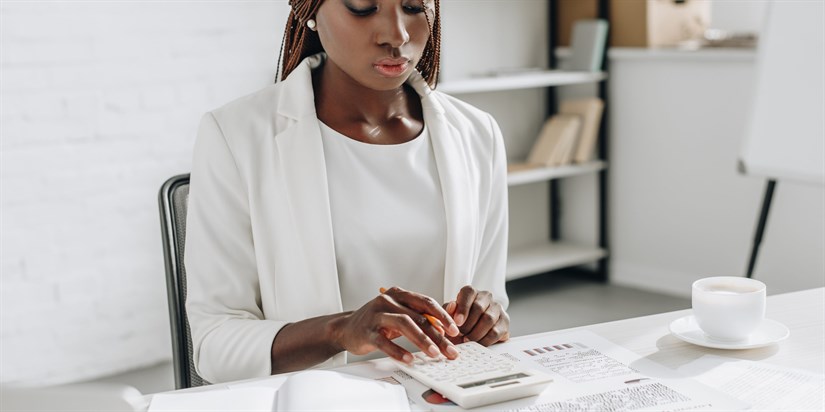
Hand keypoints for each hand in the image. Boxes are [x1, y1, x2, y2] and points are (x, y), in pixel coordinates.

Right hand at [333, 286, 460, 363]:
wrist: (345, 328)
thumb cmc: (376, 322)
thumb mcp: (398, 314)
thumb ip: (418, 317)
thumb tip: (443, 328)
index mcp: (398, 294)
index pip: (426, 302)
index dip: (443, 316)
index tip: (455, 331)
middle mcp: (387, 300)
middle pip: (418, 316)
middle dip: (437, 335)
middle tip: (450, 350)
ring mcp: (376, 315)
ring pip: (404, 324)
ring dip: (422, 340)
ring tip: (434, 354)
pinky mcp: (367, 331)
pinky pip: (384, 342)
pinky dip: (398, 351)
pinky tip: (409, 359)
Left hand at [444, 285, 509, 345]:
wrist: (471, 330)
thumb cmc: (459, 320)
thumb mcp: (449, 314)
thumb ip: (448, 310)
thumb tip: (452, 306)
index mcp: (471, 292)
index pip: (468, 293)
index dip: (462, 308)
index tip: (457, 322)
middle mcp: (486, 297)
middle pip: (479, 308)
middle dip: (467, 324)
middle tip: (460, 334)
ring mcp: (497, 308)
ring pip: (488, 319)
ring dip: (475, 333)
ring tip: (467, 340)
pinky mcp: (504, 321)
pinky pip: (496, 332)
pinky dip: (485, 340)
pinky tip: (477, 343)